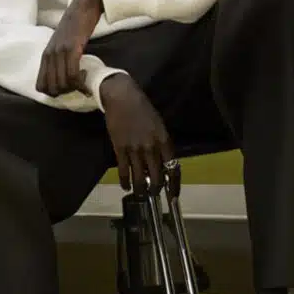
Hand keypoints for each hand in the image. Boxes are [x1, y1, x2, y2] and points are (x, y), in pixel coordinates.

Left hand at [36, 0, 103, 96]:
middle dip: (66, 92)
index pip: (40, 86)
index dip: (53, 92)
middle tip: (77, 86)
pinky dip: (80, 81)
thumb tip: (62, 73)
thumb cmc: (76, 24)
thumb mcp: (62, 43)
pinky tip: (86, 74)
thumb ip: (59, 57)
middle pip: (52, 88)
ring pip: (62, 83)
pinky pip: (72, 74)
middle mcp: (49, 55)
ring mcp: (60, 52)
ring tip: (83, 80)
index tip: (67, 87)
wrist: (84, 6)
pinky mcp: (72, 48)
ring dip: (74, 87)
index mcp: (45, 55)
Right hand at [100, 74, 174, 194]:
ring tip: (140, 195)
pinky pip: (124, 170)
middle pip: (156, 176)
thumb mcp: (159, 125)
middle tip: (154, 194)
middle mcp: (151, 147)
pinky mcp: (120, 149)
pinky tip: (126, 186)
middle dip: (156, 188)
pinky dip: (125, 181)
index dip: (174, 184)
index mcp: (164, 140)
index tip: (173, 196)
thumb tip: (161, 161)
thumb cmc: (143, 108)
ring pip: (140, 177)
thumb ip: (161, 143)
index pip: (172, 167)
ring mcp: (135, 149)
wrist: (122, 97)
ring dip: (141, 189)